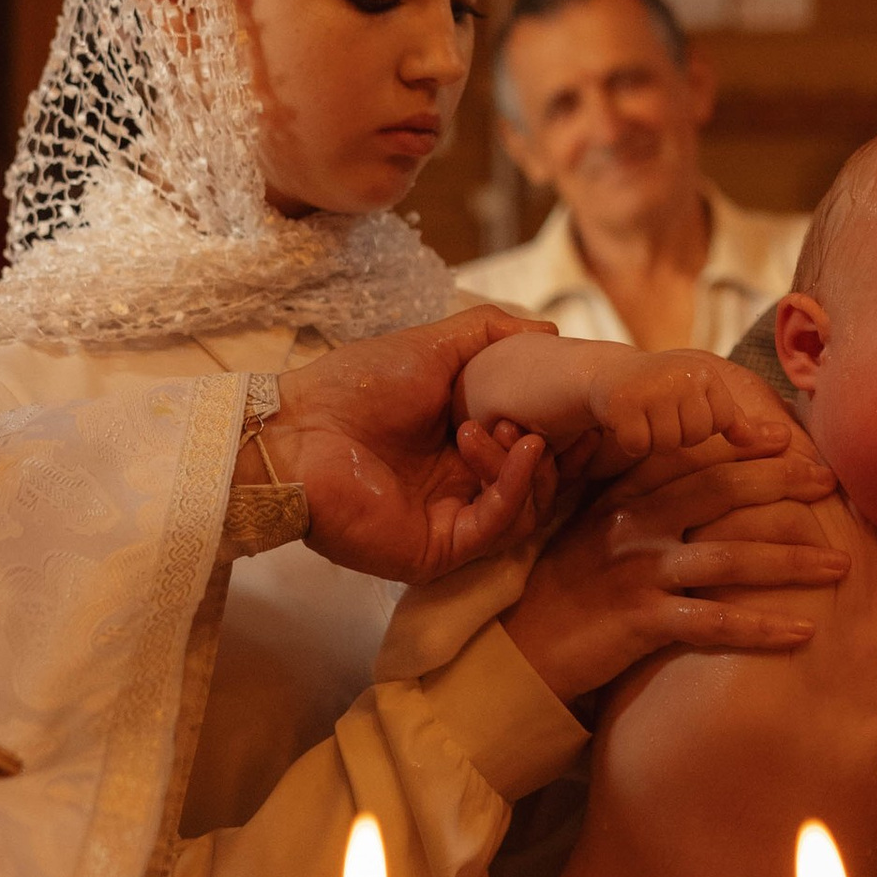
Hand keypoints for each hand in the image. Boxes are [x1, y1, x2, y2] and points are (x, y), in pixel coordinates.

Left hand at [267, 310, 554, 582]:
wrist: (298, 430)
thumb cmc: (356, 387)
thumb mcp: (432, 347)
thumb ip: (490, 333)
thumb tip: (549, 328)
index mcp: (463, 445)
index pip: (531, 448)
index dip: (559, 429)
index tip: (578, 404)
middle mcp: (463, 485)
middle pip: (539, 483)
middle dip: (554, 450)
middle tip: (546, 420)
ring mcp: (453, 520)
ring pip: (526, 509)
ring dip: (526, 464)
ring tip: (506, 430)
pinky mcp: (441, 548)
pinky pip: (497, 527)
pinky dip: (514, 488)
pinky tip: (516, 451)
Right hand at [504, 442, 849, 703]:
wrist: (516, 649)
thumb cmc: (562, 589)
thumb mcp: (594, 531)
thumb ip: (636, 502)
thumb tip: (690, 481)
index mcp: (625, 498)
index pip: (693, 459)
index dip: (744, 446)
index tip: (789, 438)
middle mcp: (634, 526)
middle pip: (722, 493)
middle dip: (783, 485)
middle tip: (830, 483)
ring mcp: (638, 574)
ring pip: (732, 557)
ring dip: (793, 561)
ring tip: (841, 565)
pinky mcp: (641, 622)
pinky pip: (715, 622)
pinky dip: (763, 627)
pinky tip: (804, 633)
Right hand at [579, 350, 790, 468]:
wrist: (609, 376)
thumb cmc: (666, 394)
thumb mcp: (704, 401)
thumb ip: (740, 423)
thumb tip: (786, 439)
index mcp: (706, 373)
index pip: (719, 423)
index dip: (697, 424)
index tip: (682, 407)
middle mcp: (681, 374)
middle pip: (693, 436)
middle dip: (676, 433)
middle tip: (659, 413)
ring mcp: (651, 387)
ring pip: (667, 443)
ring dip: (654, 438)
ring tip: (645, 416)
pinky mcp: (623, 403)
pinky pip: (640, 446)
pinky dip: (632, 441)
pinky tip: (626, 423)